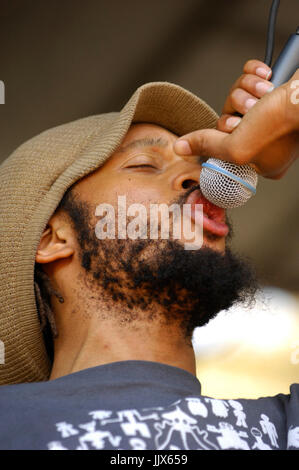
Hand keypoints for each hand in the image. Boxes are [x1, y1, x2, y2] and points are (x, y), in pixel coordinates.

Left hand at [174, 61, 298, 178]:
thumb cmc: (280, 123)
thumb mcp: (235, 147)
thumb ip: (207, 146)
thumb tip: (180, 148)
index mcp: (263, 162)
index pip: (226, 145)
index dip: (228, 132)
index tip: (238, 128)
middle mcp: (268, 140)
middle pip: (230, 118)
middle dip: (238, 107)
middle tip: (253, 111)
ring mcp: (273, 114)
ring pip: (238, 95)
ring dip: (246, 90)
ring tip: (264, 93)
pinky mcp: (275, 89)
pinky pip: (249, 76)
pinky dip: (253, 72)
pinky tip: (265, 76)